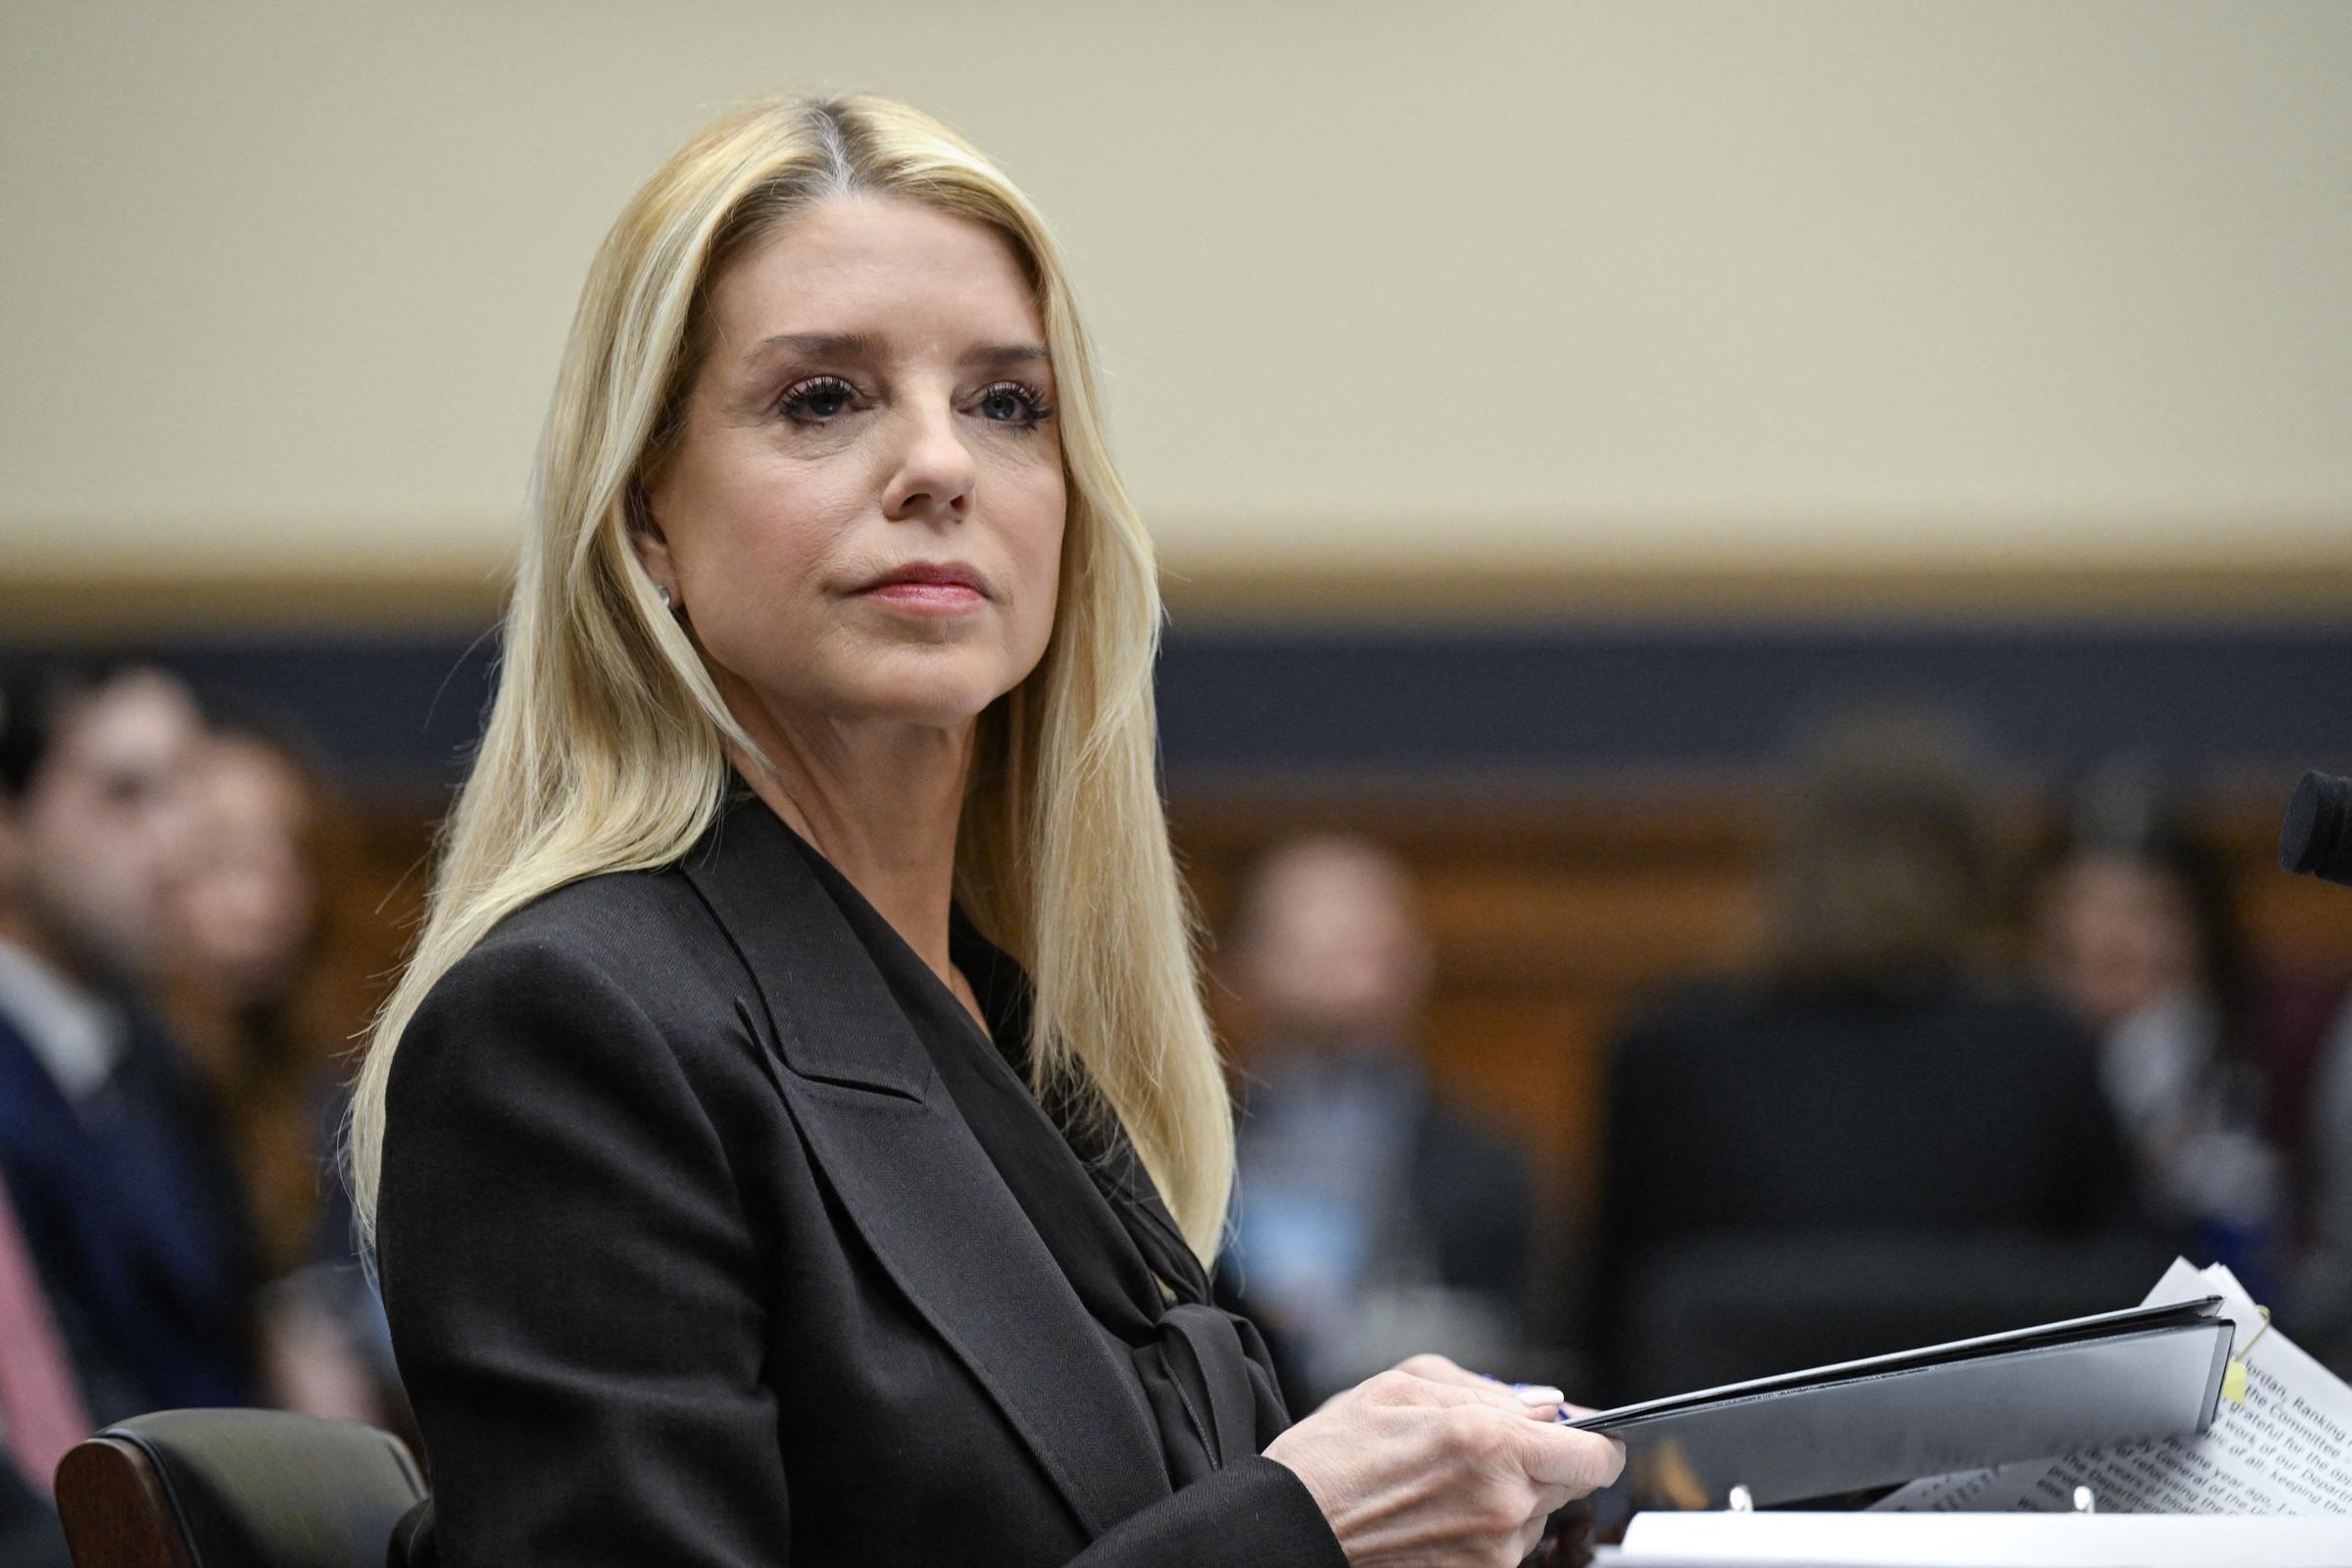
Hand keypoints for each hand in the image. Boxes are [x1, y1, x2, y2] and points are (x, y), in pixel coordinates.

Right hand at [1263, 1356, 1623, 1566]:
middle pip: (1569, 1483)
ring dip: (1508, 1495)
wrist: (1293, 1527)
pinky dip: (1483, 1526)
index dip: (1594, 1440)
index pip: (1596, 1454)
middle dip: (1540, 1461)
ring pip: (1535, 1515)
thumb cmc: (1337, 1453)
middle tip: (1484, 1449)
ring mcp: (1493, 1552)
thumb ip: (1485, 1389)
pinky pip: (1505, 1546)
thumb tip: (1541, 1404)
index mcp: (1492, 1443)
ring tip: (1444, 1481)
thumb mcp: (1403, 1386)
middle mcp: (1504, 1504)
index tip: (1578, 1433)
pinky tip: (1436, 1511)